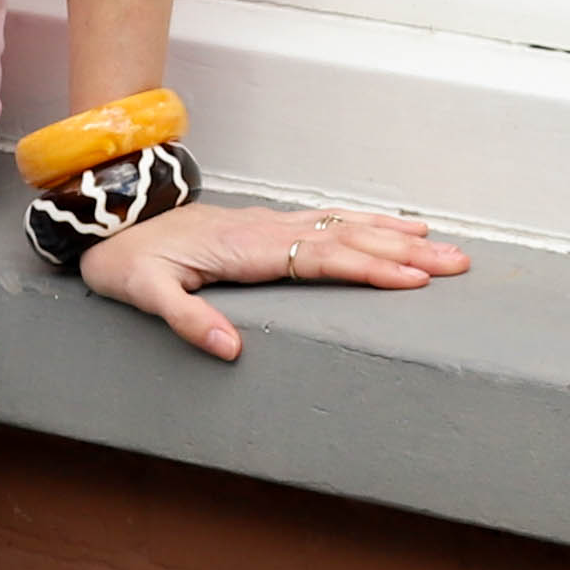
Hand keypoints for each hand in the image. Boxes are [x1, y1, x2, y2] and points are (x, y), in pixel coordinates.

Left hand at [78, 199, 468, 361]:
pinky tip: (397, 227)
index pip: (320, 259)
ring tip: (446, 247)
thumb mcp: (144, 294)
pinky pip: (330, 220)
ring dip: (397, 235)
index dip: (368, 268)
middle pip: (347, 239)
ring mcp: (273, 224)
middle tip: (457, 264)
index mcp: (246, 250)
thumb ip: (185, 319)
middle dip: (404, 252)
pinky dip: (369, 223)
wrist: (112, 221)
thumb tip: (228, 349)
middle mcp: (268, 231)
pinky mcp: (270, 225)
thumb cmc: (128, 261)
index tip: (412, 278)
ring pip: (346, 226)